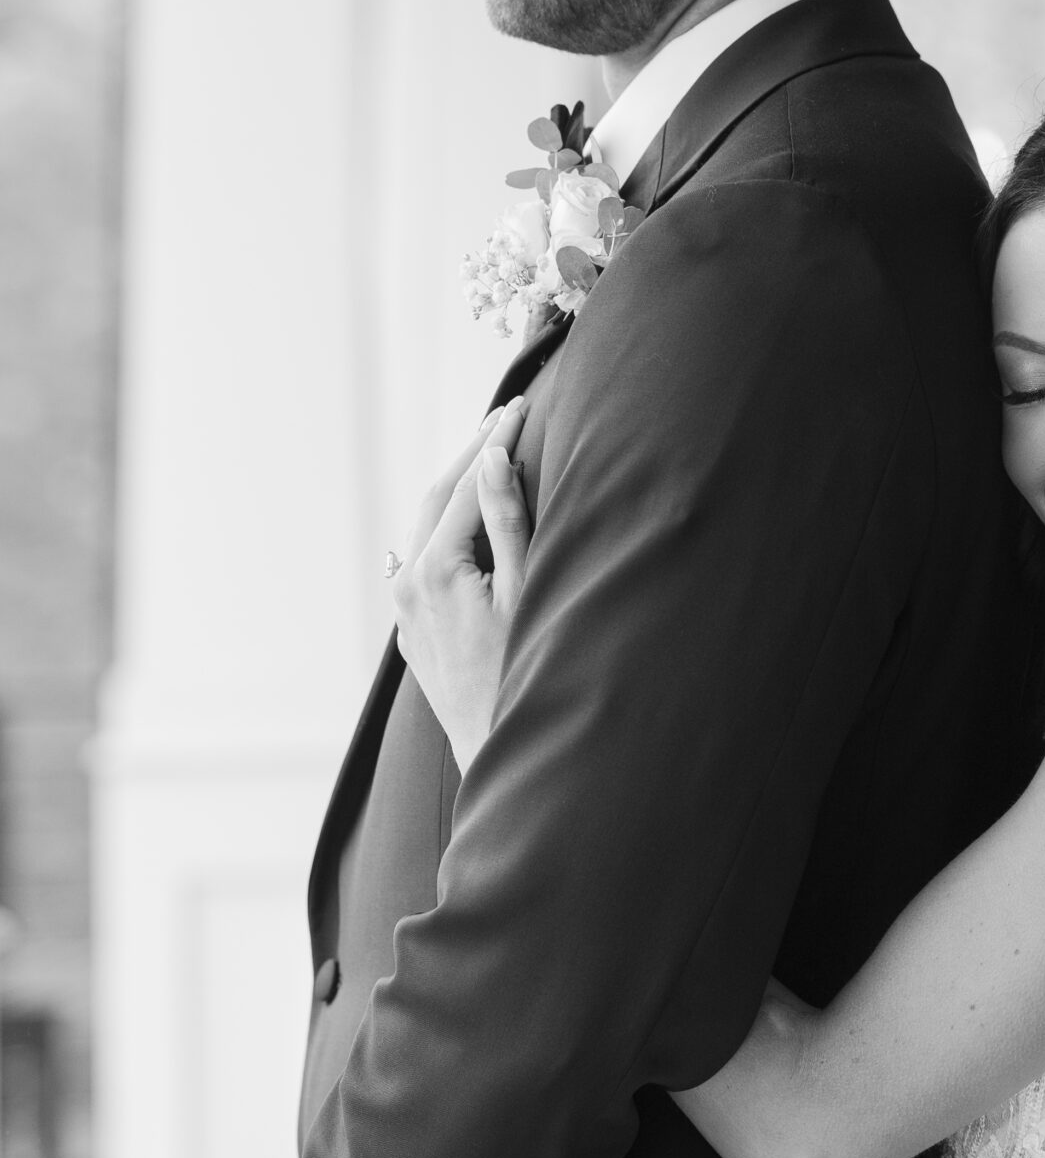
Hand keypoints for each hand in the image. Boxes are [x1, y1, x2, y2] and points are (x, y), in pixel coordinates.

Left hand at [392, 396, 533, 771]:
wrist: (498, 748)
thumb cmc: (523, 676)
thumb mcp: (525, 592)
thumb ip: (508, 522)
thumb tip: (494, 460)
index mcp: (436, 570)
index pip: (467, 485)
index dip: (495, 442)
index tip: (518, 409)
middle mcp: (410, 585)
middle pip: (437, 497)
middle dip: (471, 454)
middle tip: (504, 417)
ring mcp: (406, 608)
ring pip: (426, 527)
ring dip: (456, 488)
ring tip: (488, 455)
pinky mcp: (412, 628)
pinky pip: (423, 558)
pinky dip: (446, 525)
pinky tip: (468, 517)